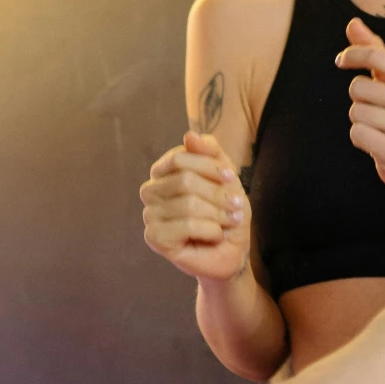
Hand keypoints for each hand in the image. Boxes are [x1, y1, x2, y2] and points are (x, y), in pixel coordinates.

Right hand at [141, 131, 251, 282]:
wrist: (232, 249)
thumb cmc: (226, 210)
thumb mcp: (225, 176)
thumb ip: (210, 152)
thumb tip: (190, 135)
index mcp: (163, 171)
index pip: (180, 156)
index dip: (211, 166)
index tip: (232, 177)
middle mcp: (150, 191)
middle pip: (184, 179)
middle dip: (217, 193)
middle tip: (235, 205)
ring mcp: (149, 215)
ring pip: (188, 204)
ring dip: (218, 213)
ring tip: (228, 220)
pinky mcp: (155, 238)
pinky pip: (187, 225)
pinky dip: (211, 229)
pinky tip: (215, 235)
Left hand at [340, 18, 384, 200]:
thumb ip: (376, 51)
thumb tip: (353, 23)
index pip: (376, 56)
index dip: (352, 55)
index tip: (341, 60)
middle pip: (357, 87)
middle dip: (359, 98)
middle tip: (378, 110)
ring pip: (356, 112)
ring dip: (361, 120)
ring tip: (381, 128)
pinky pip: (357, 134)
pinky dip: (361, 139)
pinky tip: (378, 143)